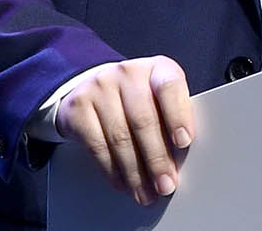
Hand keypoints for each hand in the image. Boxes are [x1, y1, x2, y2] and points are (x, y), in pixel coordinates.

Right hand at [55, 55, 194, 204]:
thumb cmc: (137, 97)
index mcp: (156, 68)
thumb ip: (171, 118)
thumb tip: (181, 159)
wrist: (92, 87)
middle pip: (143, 120)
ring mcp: (100, 87)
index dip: (178, 115)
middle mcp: (127, 73)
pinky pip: (97, 146)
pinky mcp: (78, 107)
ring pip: (120, 137)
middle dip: (156, 159)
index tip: (184, 142)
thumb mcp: (158, 98)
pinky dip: (112, 171)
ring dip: (135, 172)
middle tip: (165, 184)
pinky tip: (123, 184)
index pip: (169, 86)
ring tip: (146, 192)